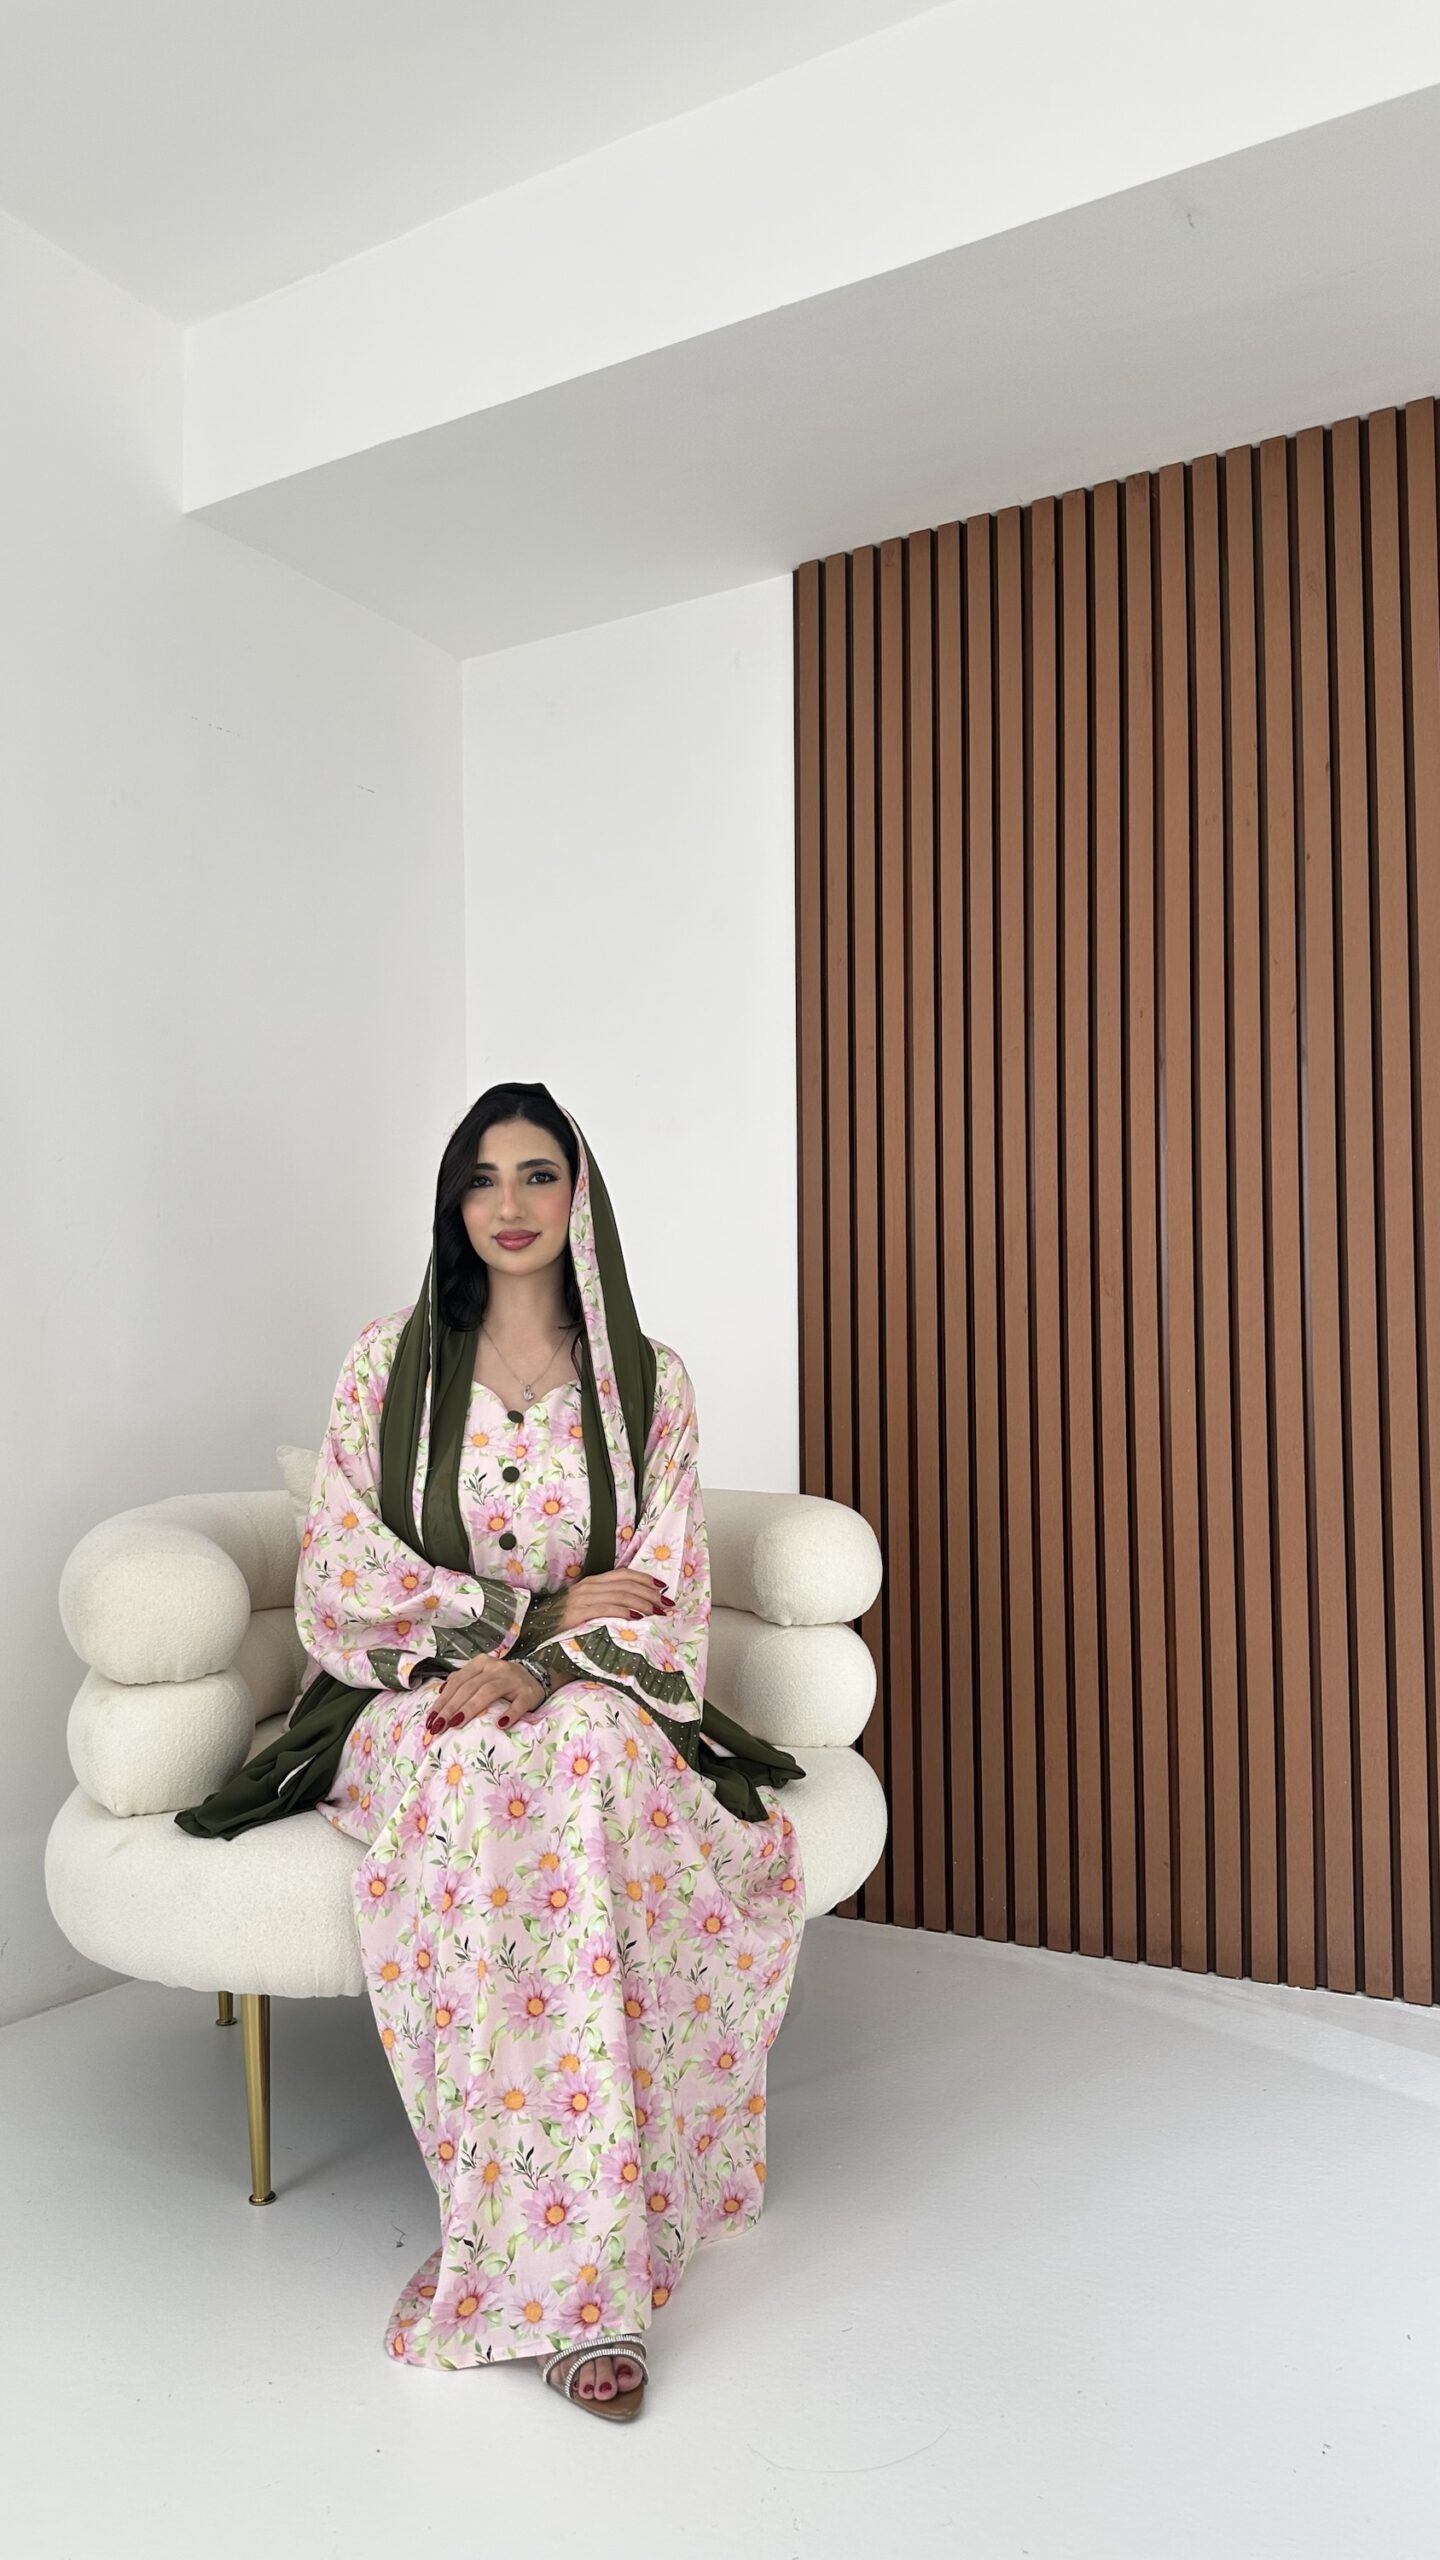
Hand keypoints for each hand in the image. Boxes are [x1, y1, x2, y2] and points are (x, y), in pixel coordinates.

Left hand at [423, 1655, 547, 1738]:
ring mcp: (513, 1680)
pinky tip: (500, 1725)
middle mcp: (496, 1668)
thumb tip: (440, 1694)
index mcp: (481, 1664)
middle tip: (438, 1726)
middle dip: (451, 1707)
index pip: (457, 1681)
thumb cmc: (503, 1680)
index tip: (431, 1720)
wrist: (537, 1675)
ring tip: (456, 1724)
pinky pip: (518, 1704)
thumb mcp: (482, 1675)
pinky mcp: (528, 1693)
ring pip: (488, 1691)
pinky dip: (509, 1714)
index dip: (442, 1700)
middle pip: (469, 1687)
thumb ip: (463, 1681)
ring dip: (470, 1708)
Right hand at [554, 1570, 672, 1631]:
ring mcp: (582, 1599)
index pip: (623, 1574)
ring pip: (620, 1595)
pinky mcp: (577, 1614)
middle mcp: (588, 1587)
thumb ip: (605, 1603)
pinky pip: (606, 1609)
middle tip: (666, 1604)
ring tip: (657, 1612)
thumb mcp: (585, 1607)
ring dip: (642, 1603)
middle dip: (650, 1593)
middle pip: (626, 1584)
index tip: (662, 1588)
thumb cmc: (561, 1621)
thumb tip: (634, 1610)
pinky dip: (624, 1612)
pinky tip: (637, 1618)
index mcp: (592, 1582)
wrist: (533, 1629)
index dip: (645, 1579)